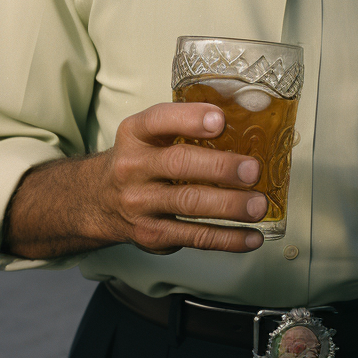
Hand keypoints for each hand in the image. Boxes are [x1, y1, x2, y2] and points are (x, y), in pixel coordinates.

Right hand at [98, 102, 267, 252]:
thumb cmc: (140, 158)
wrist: (98, 200)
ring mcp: (140, 204)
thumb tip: (246, 121)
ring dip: (229, 206)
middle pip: (178, 164)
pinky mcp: (152, 235)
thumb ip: (184, 125)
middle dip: (220, 167)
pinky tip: (251, 236)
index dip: (191, 119)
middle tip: (253, 170)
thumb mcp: (149, 133)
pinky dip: (227, 239)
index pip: (159, 120)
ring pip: (188, 204)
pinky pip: (194, 237)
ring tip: (259, 205)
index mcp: (135, 133)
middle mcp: (133, 167)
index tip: (221, 120)